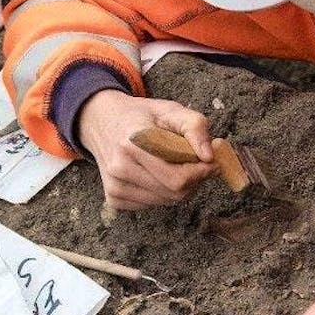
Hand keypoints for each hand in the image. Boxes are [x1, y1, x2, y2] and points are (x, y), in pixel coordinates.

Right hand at [77, 90, 215, 209]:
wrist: (102, 122)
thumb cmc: (142, 116)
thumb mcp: (171, 110)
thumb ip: (195, 127)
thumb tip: (209, 156)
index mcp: (134, 143)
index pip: (178, 177)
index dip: (202, 172)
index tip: (212, 161)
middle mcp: (120, 167)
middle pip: (175, 192)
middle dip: (195, 180)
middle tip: (198, 163)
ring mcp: (115, 186)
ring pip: (167, 201)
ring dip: (182, 187)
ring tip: (177, 165)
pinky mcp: (114, 199)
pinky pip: (154, 205)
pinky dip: (164, 193)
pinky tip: (158, 174)